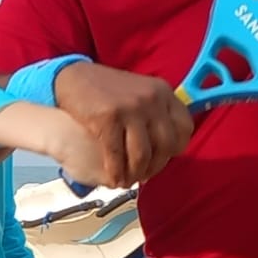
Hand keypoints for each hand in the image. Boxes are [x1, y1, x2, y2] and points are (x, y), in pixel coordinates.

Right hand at [54, 63, 193, 187]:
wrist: (72, 77)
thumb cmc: (108, 90)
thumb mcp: (140, 92)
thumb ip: (157, 114)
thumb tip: (169, 149)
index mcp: (163, 92)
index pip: (185, 128)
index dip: (176, 149)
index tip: (163, 158)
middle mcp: (151, 98)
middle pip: (165, 145)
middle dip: (156, 166)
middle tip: (144, 175)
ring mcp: (130, 107)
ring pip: (142, 154)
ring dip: (136, 173)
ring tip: (129, 180)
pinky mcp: (107, 118)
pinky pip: (117, 154)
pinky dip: (117, 172)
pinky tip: (114, 179)